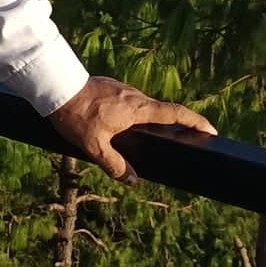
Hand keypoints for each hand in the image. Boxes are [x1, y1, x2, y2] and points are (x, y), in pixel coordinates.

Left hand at [48, 75, 215, 184]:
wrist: (55, 87)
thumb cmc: (76, 116)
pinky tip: (117, 126)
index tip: (211, 130)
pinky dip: (132, 114)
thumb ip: (114, 165)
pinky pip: (128, 102)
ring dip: (147, 120)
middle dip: (172, 124)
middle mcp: (134, 96)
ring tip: (144, 138)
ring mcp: (122, 89)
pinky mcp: (111, 87)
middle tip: (181, 139)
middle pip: (160, 111)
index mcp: (137, 108)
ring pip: (142, 107)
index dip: (195, 121)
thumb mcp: (94, 146)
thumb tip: (132, 180)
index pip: (175, 113)